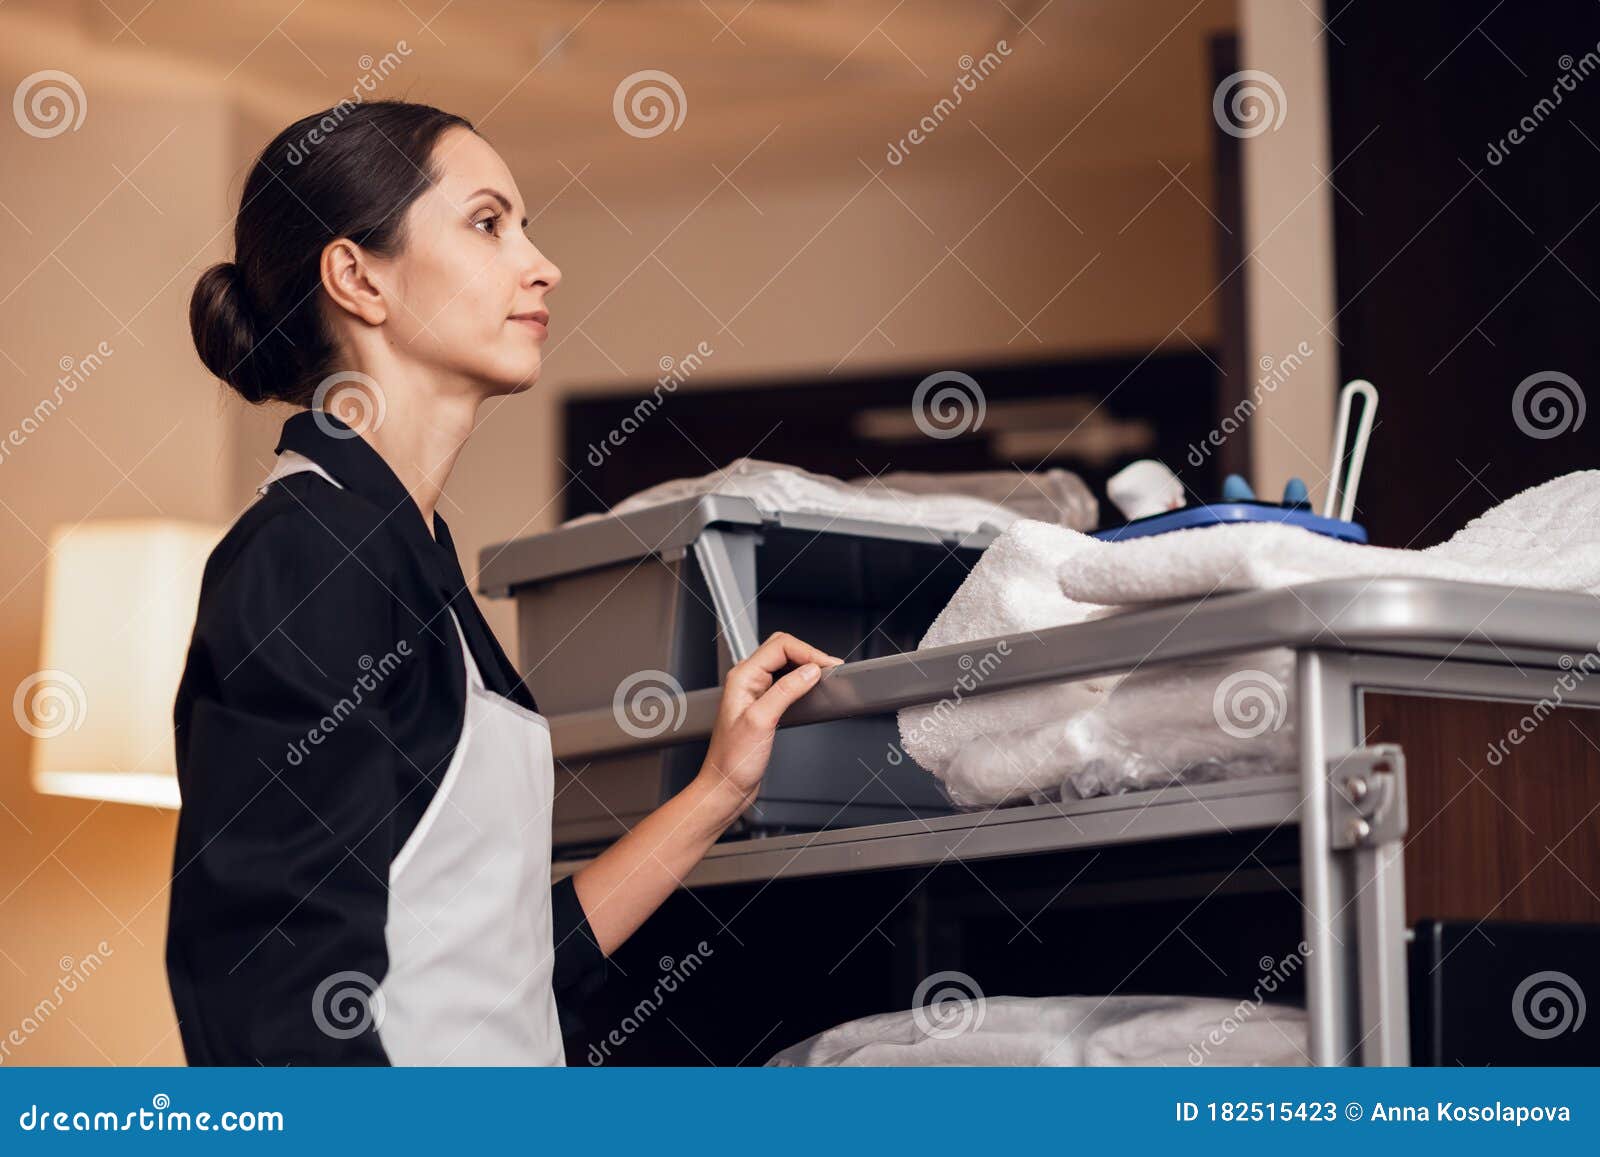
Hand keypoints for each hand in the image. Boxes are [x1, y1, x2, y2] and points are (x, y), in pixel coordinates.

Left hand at [696, 631, 843, 823]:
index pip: (780, 646)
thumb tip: (810, 671)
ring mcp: (755, 692)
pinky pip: (786, 683)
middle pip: (783, 649)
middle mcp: (747, 681)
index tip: (828, 665)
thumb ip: (786, 691)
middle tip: (830, 668)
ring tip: (824, 677)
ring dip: (806, 666)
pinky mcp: (764, 706)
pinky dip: (802, 682)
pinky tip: (811, 691)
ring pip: (785, 664)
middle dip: (809, 654)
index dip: (808, 652)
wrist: (726, 786)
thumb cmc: (733, 761)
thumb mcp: (761, 721)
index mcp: (742, 677)